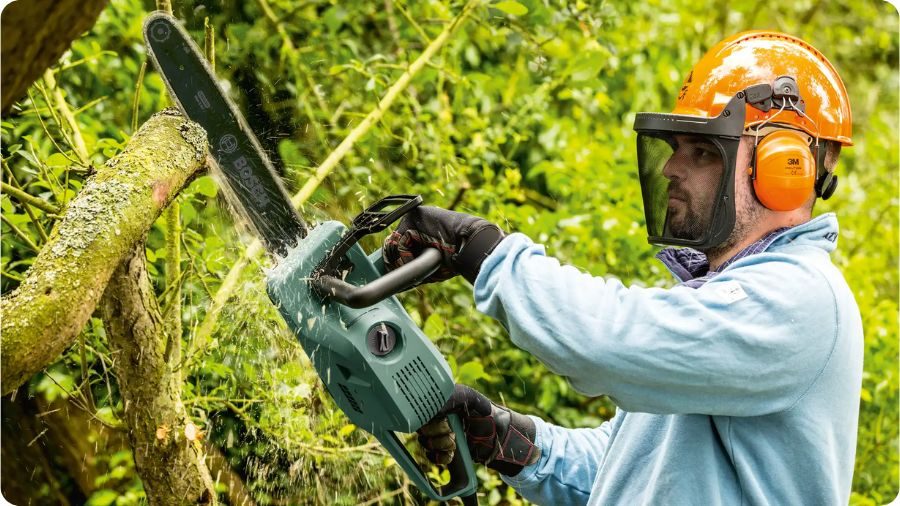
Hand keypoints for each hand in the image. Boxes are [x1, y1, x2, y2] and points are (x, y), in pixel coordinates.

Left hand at [382, 206, 504, 283]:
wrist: (469, 244)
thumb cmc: (455, 257)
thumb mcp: (430, 264)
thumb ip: (413, 268)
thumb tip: (395, 280)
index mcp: (418, 232)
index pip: (397, 246)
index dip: (396, 261)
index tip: (398, 273)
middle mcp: (413, 223)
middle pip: (391, 244)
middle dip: (394, 261)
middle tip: (403, 273)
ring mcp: (412, 218)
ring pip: (392, 243)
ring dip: (399, 260)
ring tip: (413, 267)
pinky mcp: (412, 218)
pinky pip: (398, 241)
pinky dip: (403, 255)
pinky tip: (414, 259)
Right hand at [418, 384, 539, 476]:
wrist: (497, 437)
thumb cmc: (485, 413)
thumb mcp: (469, 398)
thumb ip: (450, 397)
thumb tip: (432, 408)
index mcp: (439, 402)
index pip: (420, 411)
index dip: (429, 419)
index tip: (444, 421)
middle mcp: (436, 417)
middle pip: (421, 428)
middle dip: (436, 433)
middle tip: (451, 431)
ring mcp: (439, 434)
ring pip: (425, 443)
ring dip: (439, 445)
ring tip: (454, 443)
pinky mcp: (443, 450)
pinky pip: (431, 456)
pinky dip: (440, 457)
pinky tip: (451, 454)